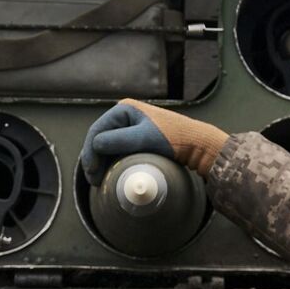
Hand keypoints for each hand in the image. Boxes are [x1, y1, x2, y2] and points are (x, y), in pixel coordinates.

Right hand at [80, 99, 227, 183]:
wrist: (199, 144)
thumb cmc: (175, 138)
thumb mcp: (145, 139)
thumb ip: (119, 140)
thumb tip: (96, 144)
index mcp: (125, 109)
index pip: (97, 130)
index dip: (90, 152)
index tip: (91, 171)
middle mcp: (126, 115)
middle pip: (100, 138)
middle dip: (94, 159)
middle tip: (94, 179)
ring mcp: (132, 127)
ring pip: (108, 146)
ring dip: (102, 163)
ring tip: (100, 180)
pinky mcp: (138, 138)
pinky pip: (118, 150)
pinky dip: (112, 162)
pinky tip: (111, 174)